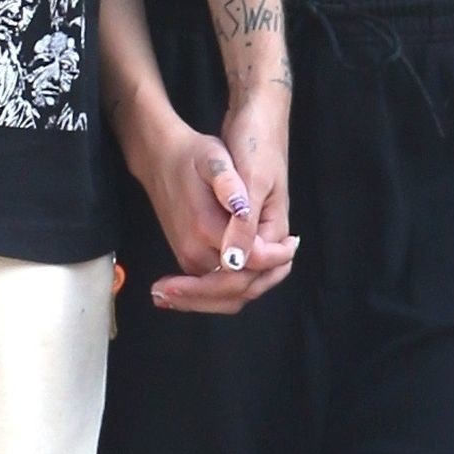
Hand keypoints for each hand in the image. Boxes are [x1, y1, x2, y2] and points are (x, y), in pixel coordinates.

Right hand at [122, 108, 296, 314]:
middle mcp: (194, 252)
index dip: (276, 257)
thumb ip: (229, 185)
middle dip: (269, 276)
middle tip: (288, 254)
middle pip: (240, 288)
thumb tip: (243, 211)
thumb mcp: (214, 158)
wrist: (160, 161)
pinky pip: (217, 293)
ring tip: (280, 263)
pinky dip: (240, 289)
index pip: (251, 261)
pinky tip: (258, 270)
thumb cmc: (191, 156)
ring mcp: (189, 261)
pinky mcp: (188, 263)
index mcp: (204, 228)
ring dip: (257, 285)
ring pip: (229, 297)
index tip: (292, 242)